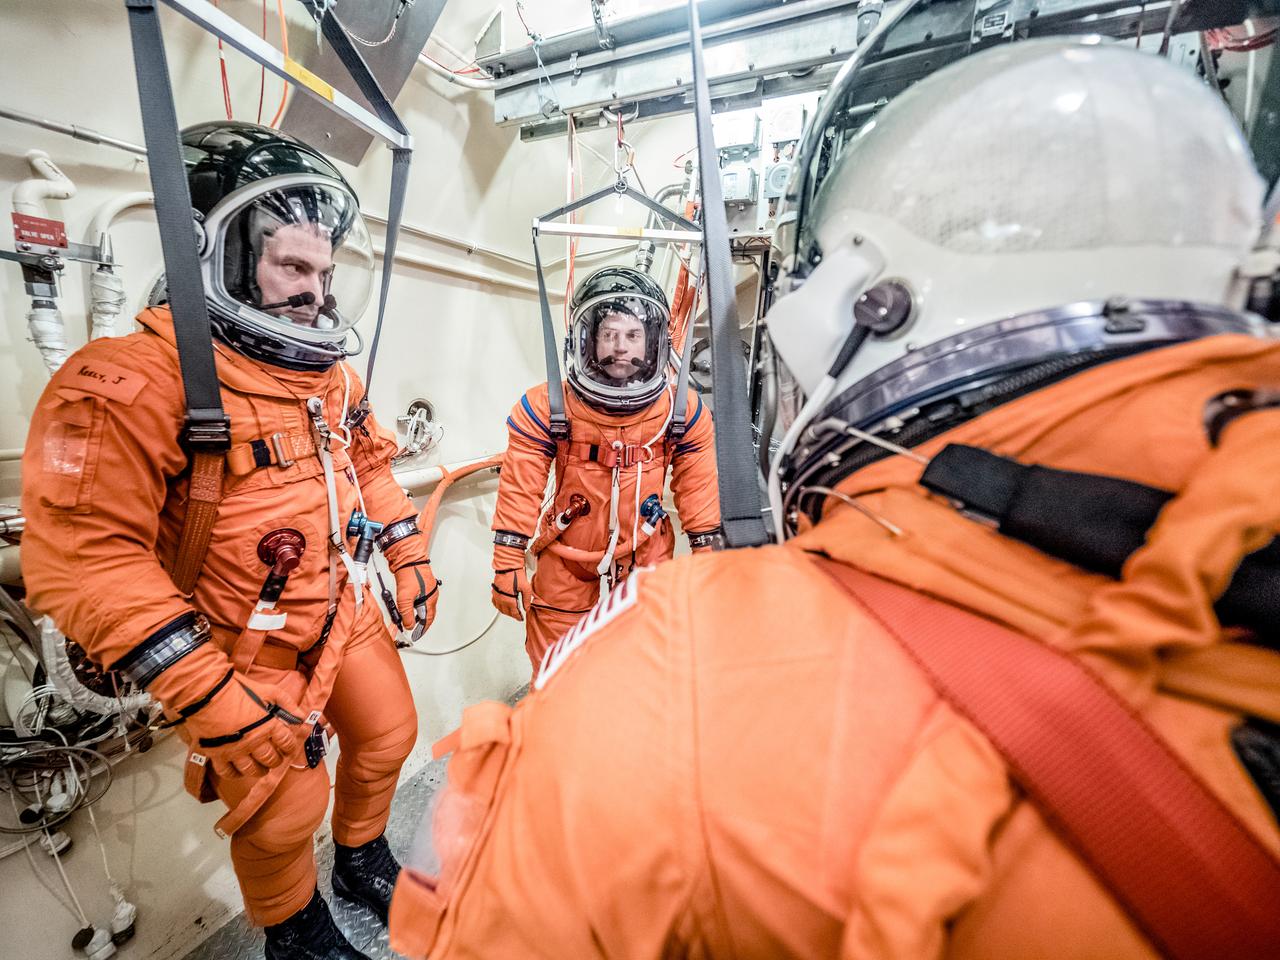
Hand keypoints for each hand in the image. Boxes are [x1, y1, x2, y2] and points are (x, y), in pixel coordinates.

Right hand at [174, 672, 303, 778]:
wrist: (206, 692)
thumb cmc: (237, 689)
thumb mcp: (268, 691)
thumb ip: (287, 704)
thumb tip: (301, 716)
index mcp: (268, 726)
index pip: (286, 743)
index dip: (290, 746)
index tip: (288, 746)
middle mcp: (254, 742)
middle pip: (271, 759)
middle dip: (276, 759)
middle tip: (275, 758)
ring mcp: (235, 751)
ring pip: (252, 770)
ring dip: (259, 770)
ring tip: (261, 768)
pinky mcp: (217, 755)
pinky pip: (228, 772)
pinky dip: (235, 774)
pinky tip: (239, 771)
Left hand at [393, 560, 438, 640]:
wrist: (407, 557)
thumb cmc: (410, 573)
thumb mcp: (405, 598)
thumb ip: (407, 614)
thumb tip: (408, 625)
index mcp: (430, 600)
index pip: (428, 620)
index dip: (422, 630)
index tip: (416, 636)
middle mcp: (431, 595)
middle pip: (427, 614)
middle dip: (420, 623)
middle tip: (413, 629)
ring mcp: (426, 589)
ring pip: (423, 606)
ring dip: (416, 613)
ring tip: (408, 618)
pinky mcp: (420, 584)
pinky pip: (419, 598)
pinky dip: (414, 605)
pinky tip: (408, 604)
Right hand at [491, 567, 532, 621]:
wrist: (508, 566)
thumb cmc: (516, 574)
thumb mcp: (526, 588)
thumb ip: (527, 600)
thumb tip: (527, 607)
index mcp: (509, 599)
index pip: (513, 613)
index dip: (518, 617)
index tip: (520, 618)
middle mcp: (501, 599)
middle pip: (506, 612)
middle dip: (512, 615)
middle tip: (517, 615)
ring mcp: (496, 595)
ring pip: (500, 608)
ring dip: (505, 611)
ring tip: (511, 612)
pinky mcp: (494, 591)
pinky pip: (495, 602)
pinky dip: (499, 606)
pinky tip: (502, 605)